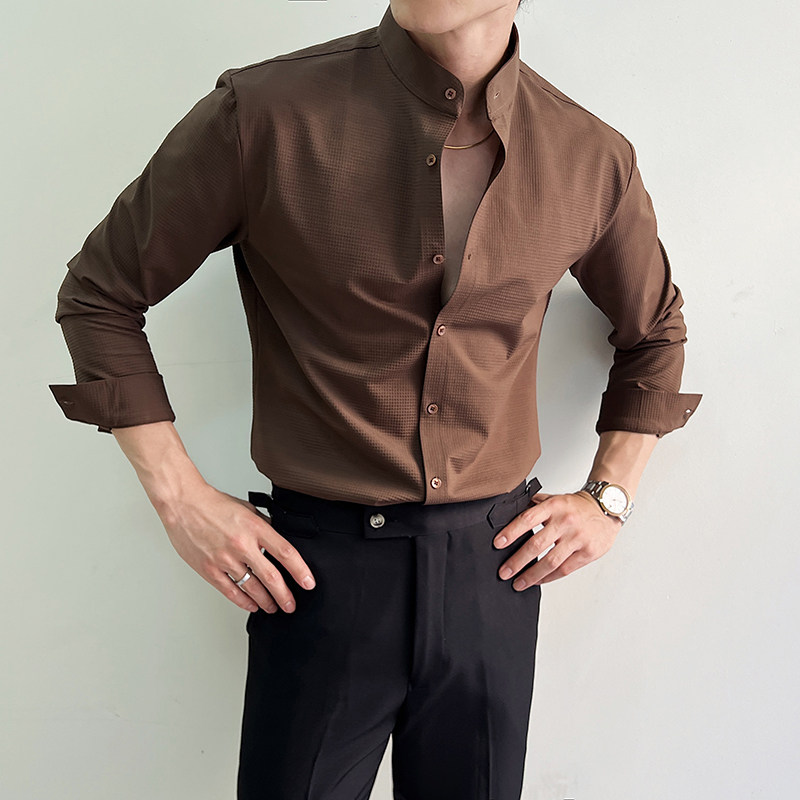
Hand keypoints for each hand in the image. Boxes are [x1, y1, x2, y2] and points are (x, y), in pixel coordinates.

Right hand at [156, 480, 316, 613]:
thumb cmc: (214, 505)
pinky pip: (230, 591)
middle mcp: (241, 545)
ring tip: (273, 607)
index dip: (300, 571)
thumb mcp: (248, 509)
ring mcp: (224, 559)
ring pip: (251, 588)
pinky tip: (251, 605)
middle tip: (291, 605)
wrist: (184, 504)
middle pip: (271, 577)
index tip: (308, 583)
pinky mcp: (209, 569)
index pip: (285, 553)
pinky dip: (243, 601)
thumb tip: (278, 541)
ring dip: (265, 601)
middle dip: (285, 595)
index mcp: (255, 528)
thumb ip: (264, 526)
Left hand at [494, 490, 623, 588]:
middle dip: (517, 561)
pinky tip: (538, 581)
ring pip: (550, 561)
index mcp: (554, 506)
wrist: (606, 509)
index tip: (498, 544)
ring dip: (531, 575)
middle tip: (504, 572)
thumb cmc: (576, 506)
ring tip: (518, 583)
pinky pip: (565, 569)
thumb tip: (507, 515)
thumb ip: (534, 506)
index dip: (511, 532)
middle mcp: (565, 521)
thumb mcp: (554, 499)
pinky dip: (549, 577)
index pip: (527, 518)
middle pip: (536, 544)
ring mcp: (578, 538)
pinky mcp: (588, 552)